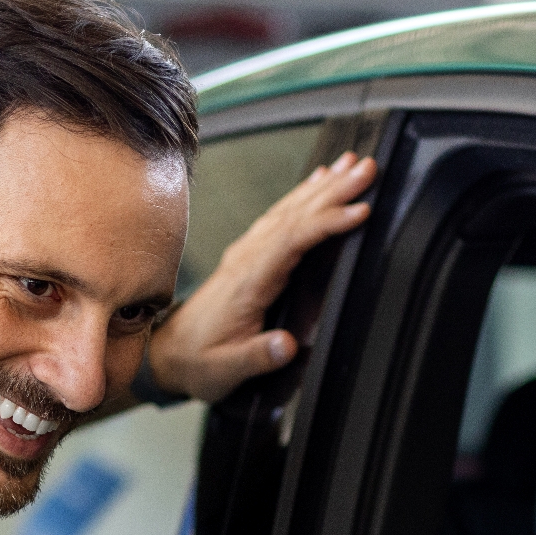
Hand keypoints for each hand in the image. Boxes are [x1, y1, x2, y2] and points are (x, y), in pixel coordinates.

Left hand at [146, 153, 376, 402]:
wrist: (167, 353)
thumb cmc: (197, 360)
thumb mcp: (225, 370)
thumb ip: (257, 357)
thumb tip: (287, 345)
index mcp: (247, 282)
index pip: (291, 241)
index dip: (325, 223)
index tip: (358, 212)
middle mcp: (247, 259)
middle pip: (295, 214)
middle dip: (334, 189)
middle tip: (368, 169)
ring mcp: (247, 253)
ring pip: (289, 209)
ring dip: (323, 185)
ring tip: (354, 165)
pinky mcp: (250, 254)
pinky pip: (281, 216)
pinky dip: (304, 195)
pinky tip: (319, 180)